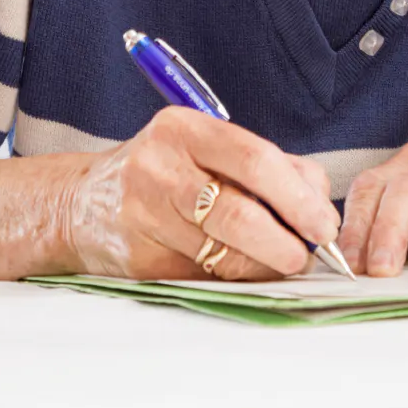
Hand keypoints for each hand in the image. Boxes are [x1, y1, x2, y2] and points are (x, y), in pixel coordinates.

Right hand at [57, 107, 339, 280]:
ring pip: (224, 253)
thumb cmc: (166, 173)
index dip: (298, 197)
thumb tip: (319, 207)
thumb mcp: (207, 150)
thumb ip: (267, 169)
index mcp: (183, 129)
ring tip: (279, 262)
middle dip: (285, 241)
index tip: (324, 224)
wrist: (84, 205)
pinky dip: (233, 278)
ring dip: (264, 265)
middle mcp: (158, 168)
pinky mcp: (139, 260)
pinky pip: (203, 277)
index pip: (254, 159)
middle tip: (306, 255)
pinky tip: (239, 270)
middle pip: (239, 212)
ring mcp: (144, 216)